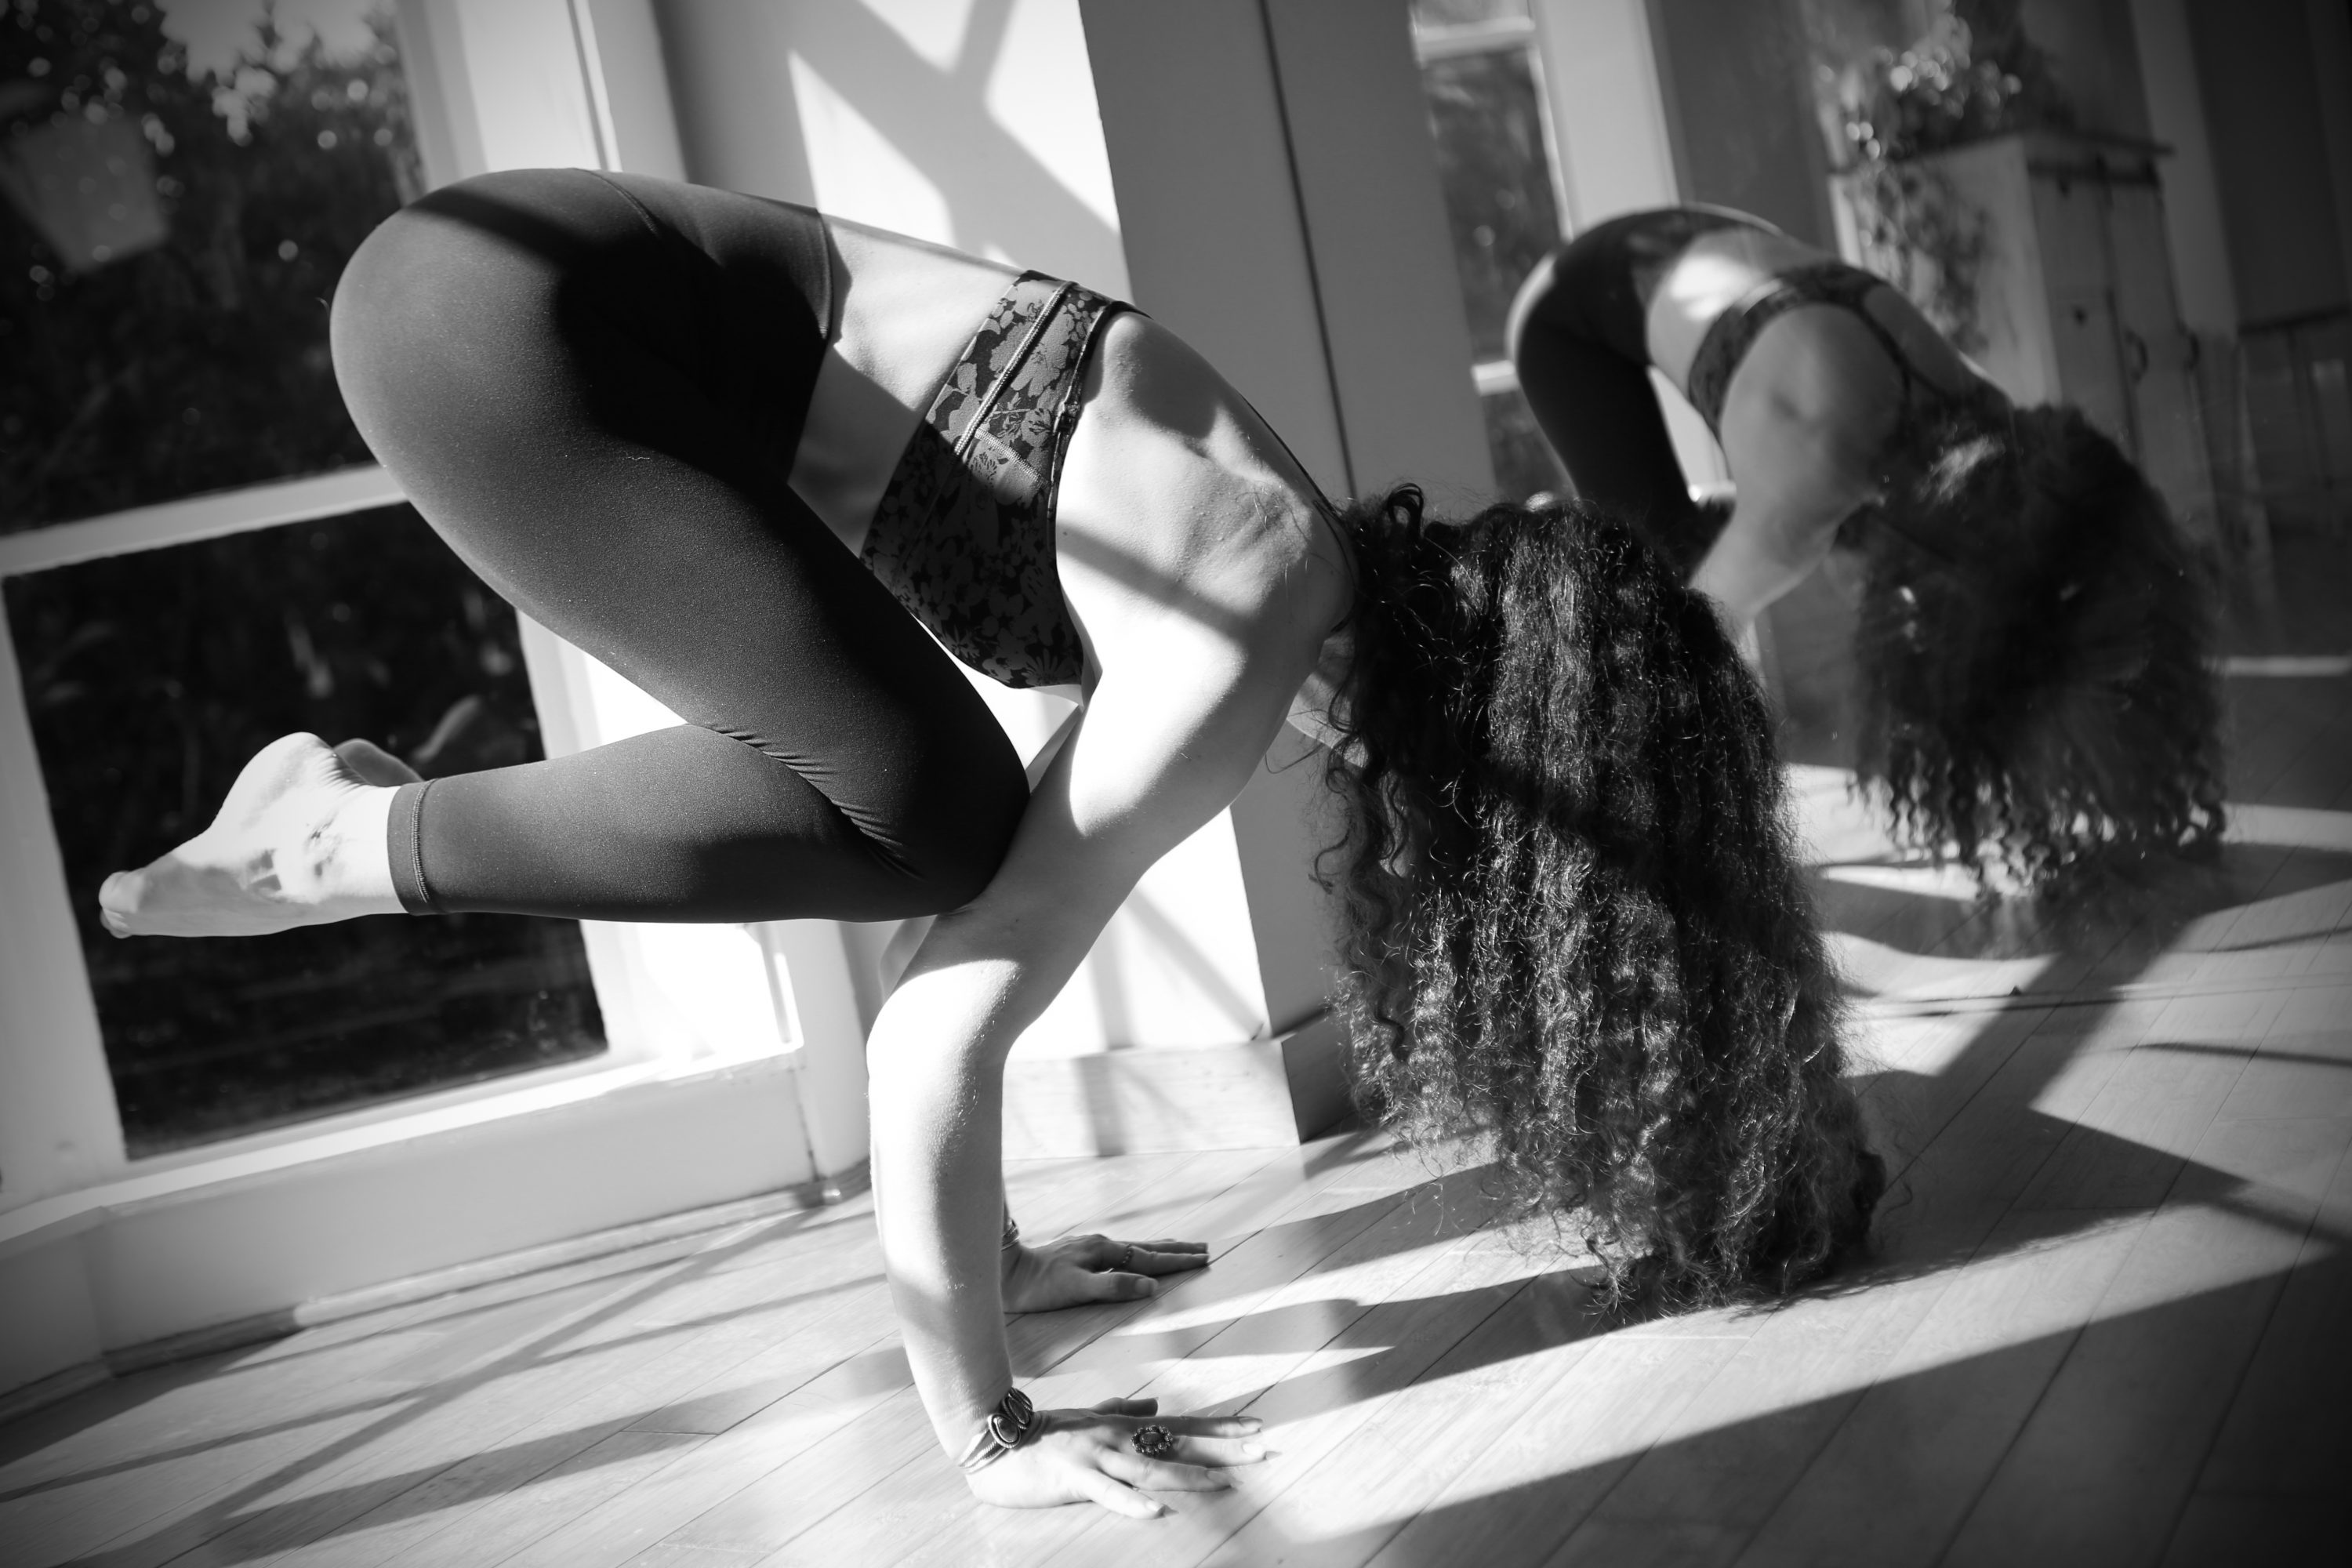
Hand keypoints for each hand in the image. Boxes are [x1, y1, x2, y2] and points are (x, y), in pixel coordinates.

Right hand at [966, 1398, 1264, 1515]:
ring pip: (1151, 1466)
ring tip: (1225, 1483)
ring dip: (1189, 1474)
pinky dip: (1132, 1502)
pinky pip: (1108, 1493)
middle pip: (1178, 1441)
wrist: (993, 1439)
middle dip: (1221, 1446)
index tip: (1257, 1427)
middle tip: (1262, 1449)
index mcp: (1122, 1424)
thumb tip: (1155, 1405)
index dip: (1220, 1425)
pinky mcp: (1075, 1477)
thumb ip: (1122, 1408)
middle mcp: (1117, 1435)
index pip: (1182, 1423)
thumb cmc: (1042, 1432)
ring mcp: (1097, 1455)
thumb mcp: (1089, 1417)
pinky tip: (1157, 1511)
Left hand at [1001, 1233, 1209, 1311]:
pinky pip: (1121, 1251)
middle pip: (1148, 1245)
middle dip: (1177, 1248)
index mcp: (1104, 1251)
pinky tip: (1137, 1254)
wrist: (1006, 1273)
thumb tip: (1151, 1286)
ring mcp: (1091, 1247)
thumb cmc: (1039, 1287)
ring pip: (1135, 1246)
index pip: (1150, 1257)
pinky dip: (1140, 1252)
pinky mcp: (1082, 1254)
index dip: (1178, 1260)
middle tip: (1205, 1248)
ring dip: (1161, 1248)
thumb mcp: (1077, 1289)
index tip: (1204, 1258)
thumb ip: (1114, 1287)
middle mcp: (1101, 1244)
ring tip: (1181, 1247)